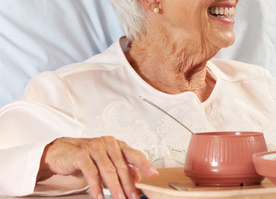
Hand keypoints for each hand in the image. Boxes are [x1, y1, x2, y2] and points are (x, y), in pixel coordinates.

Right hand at [38, 136, 158, 198]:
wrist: (59, 152)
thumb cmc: (84, 156)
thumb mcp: (105, 162)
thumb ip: (121, 168)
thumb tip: (137, 177)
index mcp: (116, 145)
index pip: (135, 155)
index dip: (145, 165)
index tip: (154, 175)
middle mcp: (108, 144)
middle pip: (122, 167)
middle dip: (128, 185)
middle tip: (133, 197)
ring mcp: (94, 147)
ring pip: (108, 171)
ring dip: (114, 188)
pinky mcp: (81, 154)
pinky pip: (91, 173)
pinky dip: (96, 187)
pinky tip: (98, 197)